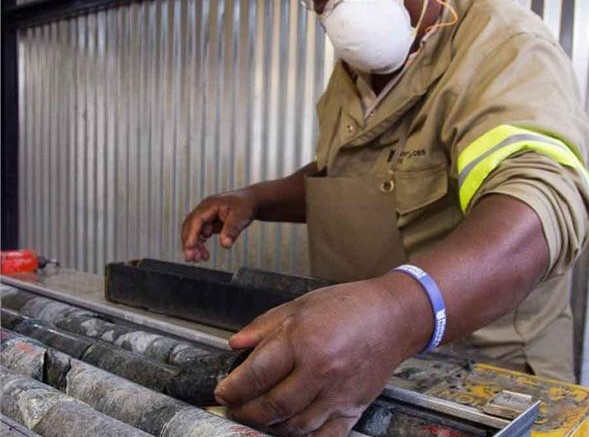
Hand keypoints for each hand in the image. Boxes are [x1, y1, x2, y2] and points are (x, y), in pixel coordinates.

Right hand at [181, 189, 257, 261]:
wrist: (251, 201)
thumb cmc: (245, 204)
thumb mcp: (240, 217)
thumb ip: (231, 230)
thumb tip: (225, 244)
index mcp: (210, 205)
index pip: (196, 220)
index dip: (191, 234)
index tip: (190, 246)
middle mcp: (205, 210)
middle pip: (190, 227)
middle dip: (189, 243)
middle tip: (190, 257)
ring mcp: (206, 217)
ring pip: (194, 233)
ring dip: (194, 246)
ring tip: (198, 259)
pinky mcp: (209, 224)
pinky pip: (201, 235)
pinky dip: (200, 245)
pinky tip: (204, 254)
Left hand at [214, 277, 426, 436]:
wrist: (393, 317)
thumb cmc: (347, 306)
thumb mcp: (300, 306)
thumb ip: (265, 326)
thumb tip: (235, 345)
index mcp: (302, 341)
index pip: (255, 375)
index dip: (232, 388)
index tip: (221, 393)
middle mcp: (319, 371)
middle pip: (271, 406)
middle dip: (245, 412)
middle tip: (233, 409)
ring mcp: (338, 394)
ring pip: (294, 426)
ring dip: (269, 428)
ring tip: (258, 420)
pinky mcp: (354, 408)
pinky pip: (325, 436)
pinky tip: (290, 431)